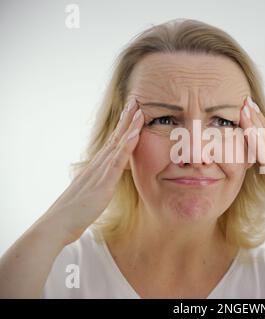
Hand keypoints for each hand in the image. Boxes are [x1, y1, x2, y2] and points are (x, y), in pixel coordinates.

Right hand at [40, 98, 143, 243]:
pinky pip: (117, 161)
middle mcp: (97, 165)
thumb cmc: (74, 212)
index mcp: (96, 167)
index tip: (130, 113)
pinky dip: (127, 146)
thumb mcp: (92, 193)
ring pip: (117, 145)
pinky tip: (135, 134)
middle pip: (114, 137)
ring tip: (139, 111)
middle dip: (126, 119)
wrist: (58, 224)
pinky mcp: (103, 183)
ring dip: (129, 127)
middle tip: (135, 102)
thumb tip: (107, 180)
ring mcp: (99, 172)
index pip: (112, 143)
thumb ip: (100, 184)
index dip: (122, 127)